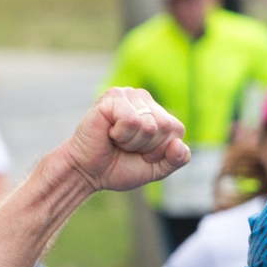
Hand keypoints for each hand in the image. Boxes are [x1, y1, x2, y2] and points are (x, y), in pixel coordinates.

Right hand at [58, 87, 190, 193]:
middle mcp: (144, 99)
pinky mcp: (112, 97)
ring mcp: (128, 94)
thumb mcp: (156, 169)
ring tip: (117, 140)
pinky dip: (121, 135)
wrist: (87, 172)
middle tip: (127, 147)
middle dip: (148, 147)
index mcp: (157, 112)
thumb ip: (177, 160)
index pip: (177, 130)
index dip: (160, 150)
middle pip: (166, 126)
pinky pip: (132, 120)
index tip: (141, 153)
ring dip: (132, 142)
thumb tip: (179, 145)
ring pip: (150, 125)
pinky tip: (109, 133)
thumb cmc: (118, 167)